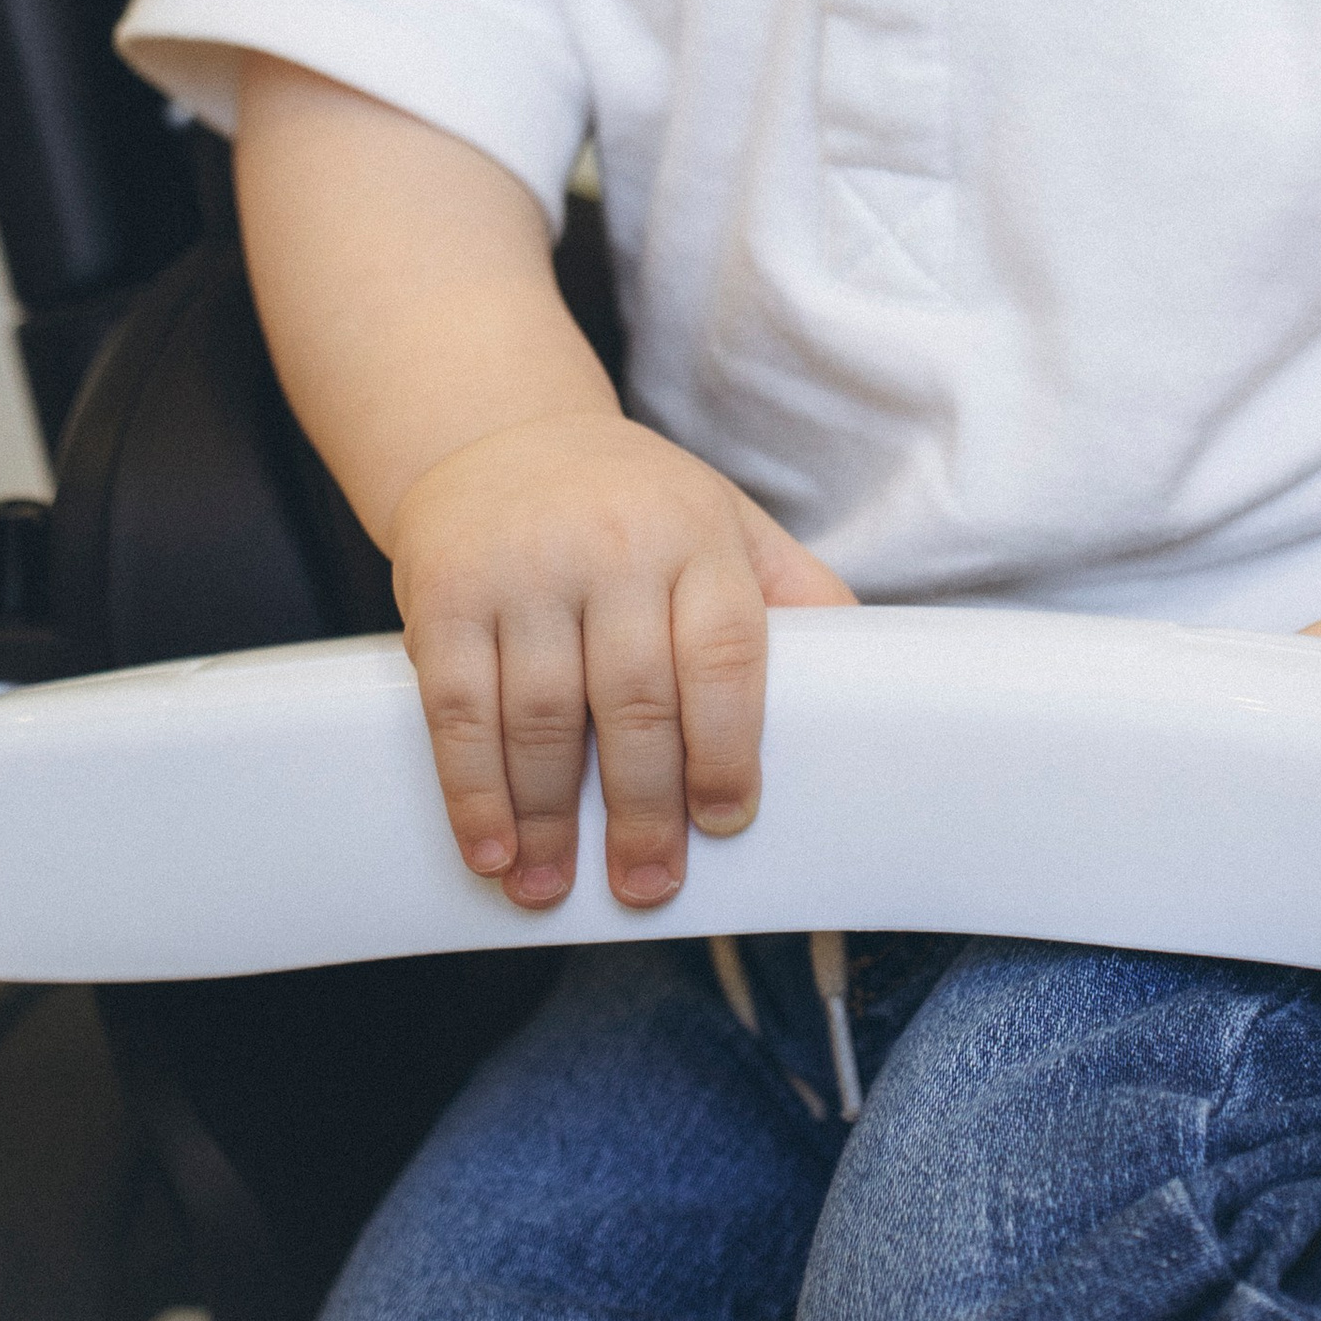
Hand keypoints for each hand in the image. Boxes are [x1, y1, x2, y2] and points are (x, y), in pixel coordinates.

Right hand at [390, 414, 854, 913]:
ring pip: (542, 714)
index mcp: (696, 534)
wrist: (502, 431)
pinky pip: (459, 707)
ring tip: (555, 889)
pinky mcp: (447, 592)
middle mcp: (613, 544)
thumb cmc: (633, 503)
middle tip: (648, 884)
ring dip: (549, 819)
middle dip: (643, 808)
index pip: (725, 650)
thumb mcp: (724, 521)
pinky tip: (492, 849)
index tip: (727, 820)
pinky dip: (473, 791)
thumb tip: (873, 678)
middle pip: (635, 698)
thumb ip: (792, 593)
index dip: (728, 746)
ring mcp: (525, 567)